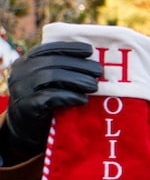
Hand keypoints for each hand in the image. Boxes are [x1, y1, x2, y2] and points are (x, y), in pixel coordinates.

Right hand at [3, 41, 102, 159]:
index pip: (48, 49)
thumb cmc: (45, 104)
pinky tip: (83, 100)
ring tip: (94, 86)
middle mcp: (20, 73)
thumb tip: (94, 63)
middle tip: (99, 71)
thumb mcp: (50, 84)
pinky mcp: (27, 106)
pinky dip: (70, 97)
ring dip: (77, 80)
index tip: (90, 50)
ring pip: (52, 77)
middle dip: (79, 65)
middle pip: (53, 62)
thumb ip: (62, 71)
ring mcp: (21, 89)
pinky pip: (50, 97)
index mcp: (26, 62)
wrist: (27, 131)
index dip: (70, 48)